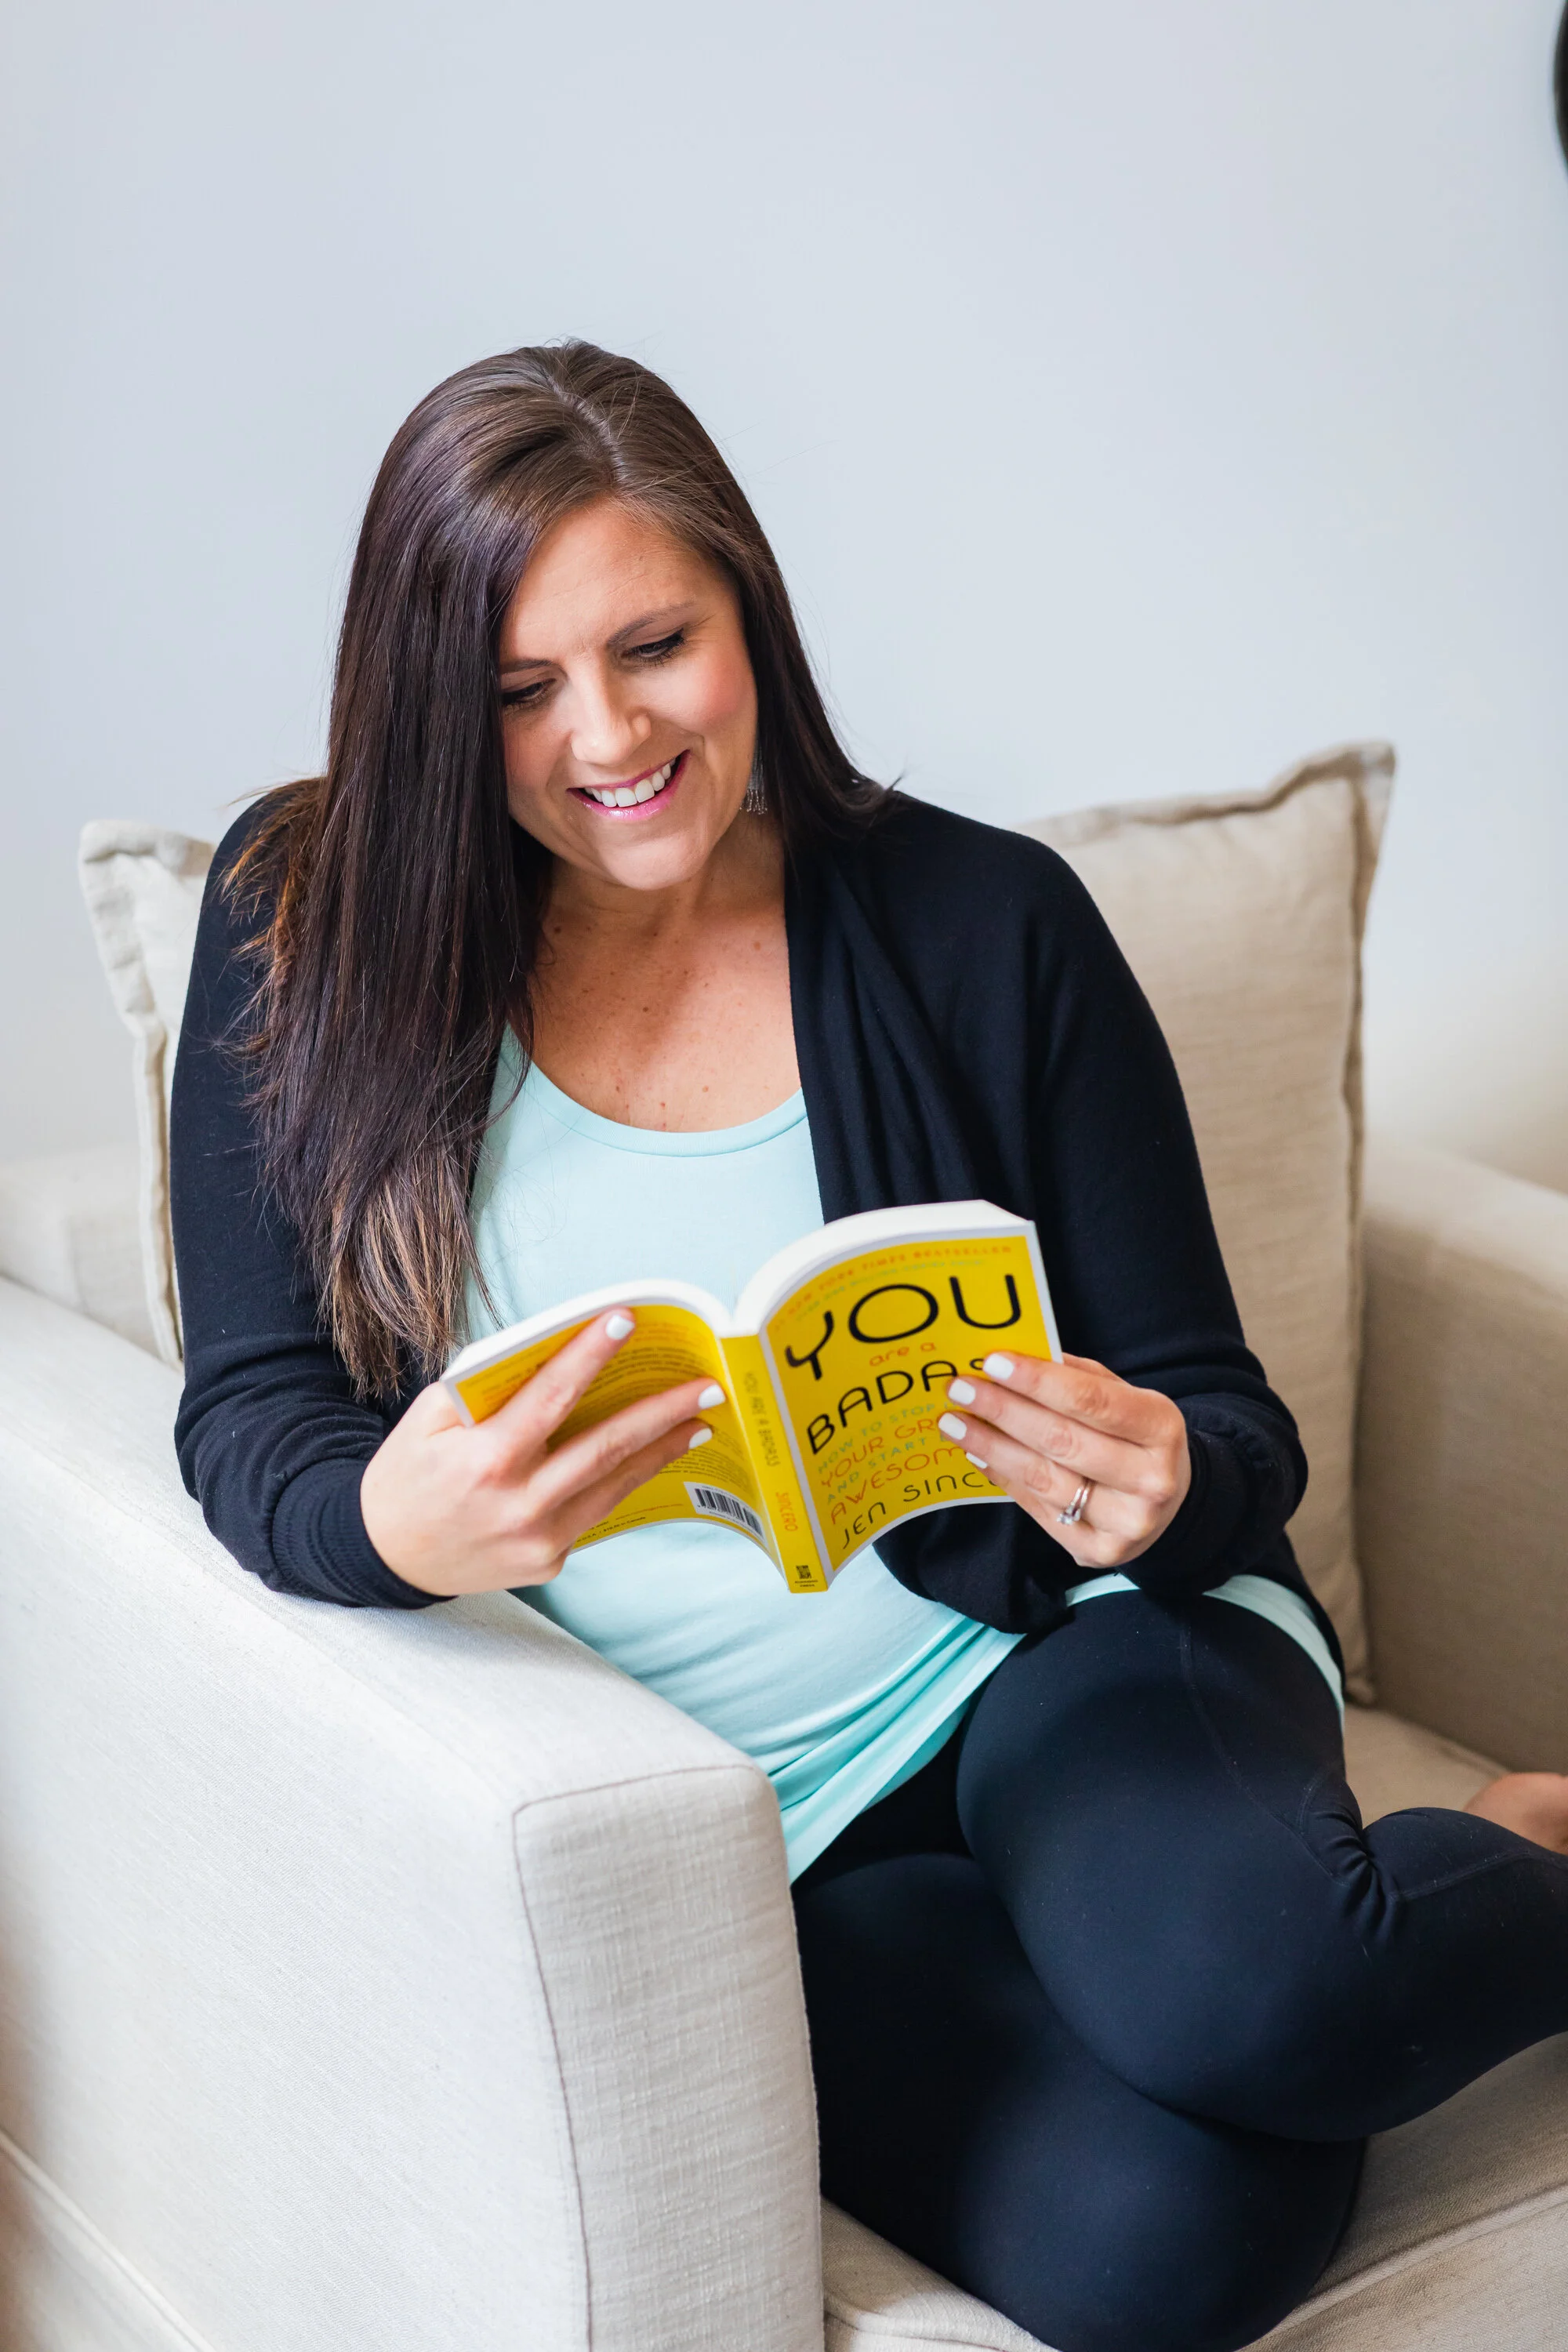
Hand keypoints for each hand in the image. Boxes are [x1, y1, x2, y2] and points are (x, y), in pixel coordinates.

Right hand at [360, 1312, 722, 1596]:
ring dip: (661, 1450)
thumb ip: (487, 1388)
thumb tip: (554, 1353)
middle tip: (708, 1386)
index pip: (551, 1397)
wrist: (386, 1556)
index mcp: (485, 1460)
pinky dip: (623, 1480)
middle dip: (662, 1413)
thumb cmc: (408, 1474)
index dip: (590, 1355)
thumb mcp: (428, 1419)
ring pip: (614, 1484)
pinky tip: (650, 1456)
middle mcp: (519, 1504)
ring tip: (698, 1420)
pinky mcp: (550, 1562)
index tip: (627, 1319)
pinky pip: (595, 1511)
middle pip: (605, 1447)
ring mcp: (539, 1540)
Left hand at [937, 1350, 1190, 1572]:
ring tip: (955, 1422)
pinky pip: (1037, 1508)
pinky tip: (977, 1453)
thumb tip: (1012, 1357)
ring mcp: (1125, 1522)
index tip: (992, 1362)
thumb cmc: (1134, 1437)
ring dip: (991, 1446)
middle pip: (1062, 1441)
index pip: (1092, 1400)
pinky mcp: (1097, 1550)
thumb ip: (1076, 1377)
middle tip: (961, 1389)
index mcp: (1161, 1428)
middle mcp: (1150, 1479)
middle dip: (1003, 1411)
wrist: (1171, 1504)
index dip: (1039, 1381)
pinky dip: (1003, 1477)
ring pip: (1043, 1479)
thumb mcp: (1123, 1397)